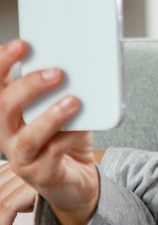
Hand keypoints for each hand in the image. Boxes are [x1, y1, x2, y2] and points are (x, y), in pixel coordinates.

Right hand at [0, 39, 99, 224]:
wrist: (78, 180)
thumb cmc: (67, 139)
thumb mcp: (64, 109)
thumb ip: (62, 90)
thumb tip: (79, 63)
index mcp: (9, 114)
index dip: (2, 63)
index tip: (22, 45)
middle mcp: (8, 135)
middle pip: (3, 108)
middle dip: (28, 86)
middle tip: (57, 73)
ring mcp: (22, 158)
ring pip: (26, 137)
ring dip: (50, 116)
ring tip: (73, 101)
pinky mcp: (41, 176)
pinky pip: (52, 155)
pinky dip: (69, 137)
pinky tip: (82, 129)